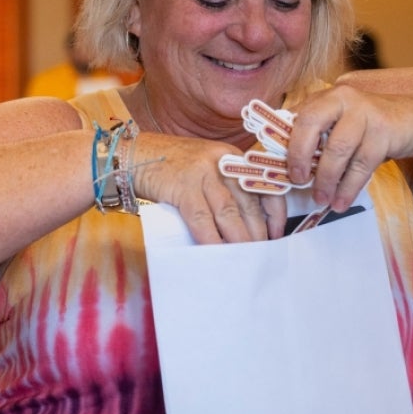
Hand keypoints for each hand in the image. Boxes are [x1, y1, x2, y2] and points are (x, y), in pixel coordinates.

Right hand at [133, 131, 288, 244]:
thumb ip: (225, 187)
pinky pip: (202, 218)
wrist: (135, 154)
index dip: (275, 213)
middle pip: (248, 203)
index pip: (264, 186)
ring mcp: (202, 173)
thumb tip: (245, 225)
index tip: (276, 235)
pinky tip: (216, 253)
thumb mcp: (205, 167)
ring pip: (229, 213)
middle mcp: (222, 163)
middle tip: (261, 255)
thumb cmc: (171, 166)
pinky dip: (211, 238)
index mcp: (232, 157)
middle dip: (257, 234)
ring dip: (239, 240)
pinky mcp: (182, 186)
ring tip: (245, 259)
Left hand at [285, 84, 412, 210]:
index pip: (298, 117)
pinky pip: (362, 165)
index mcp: (326, 97)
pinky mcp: (384, 132)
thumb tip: (284, 163)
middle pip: (312, 125)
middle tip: (298, 182)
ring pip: (338, 150)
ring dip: (327, 180)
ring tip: (322, 200)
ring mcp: (365, 113)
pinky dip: (349, 187)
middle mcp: (343, 99)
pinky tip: (342, 202)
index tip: (282, 169)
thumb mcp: (340, 123)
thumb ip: (316, 135)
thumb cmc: (368, 126)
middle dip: (300, 156)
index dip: (286, 143)